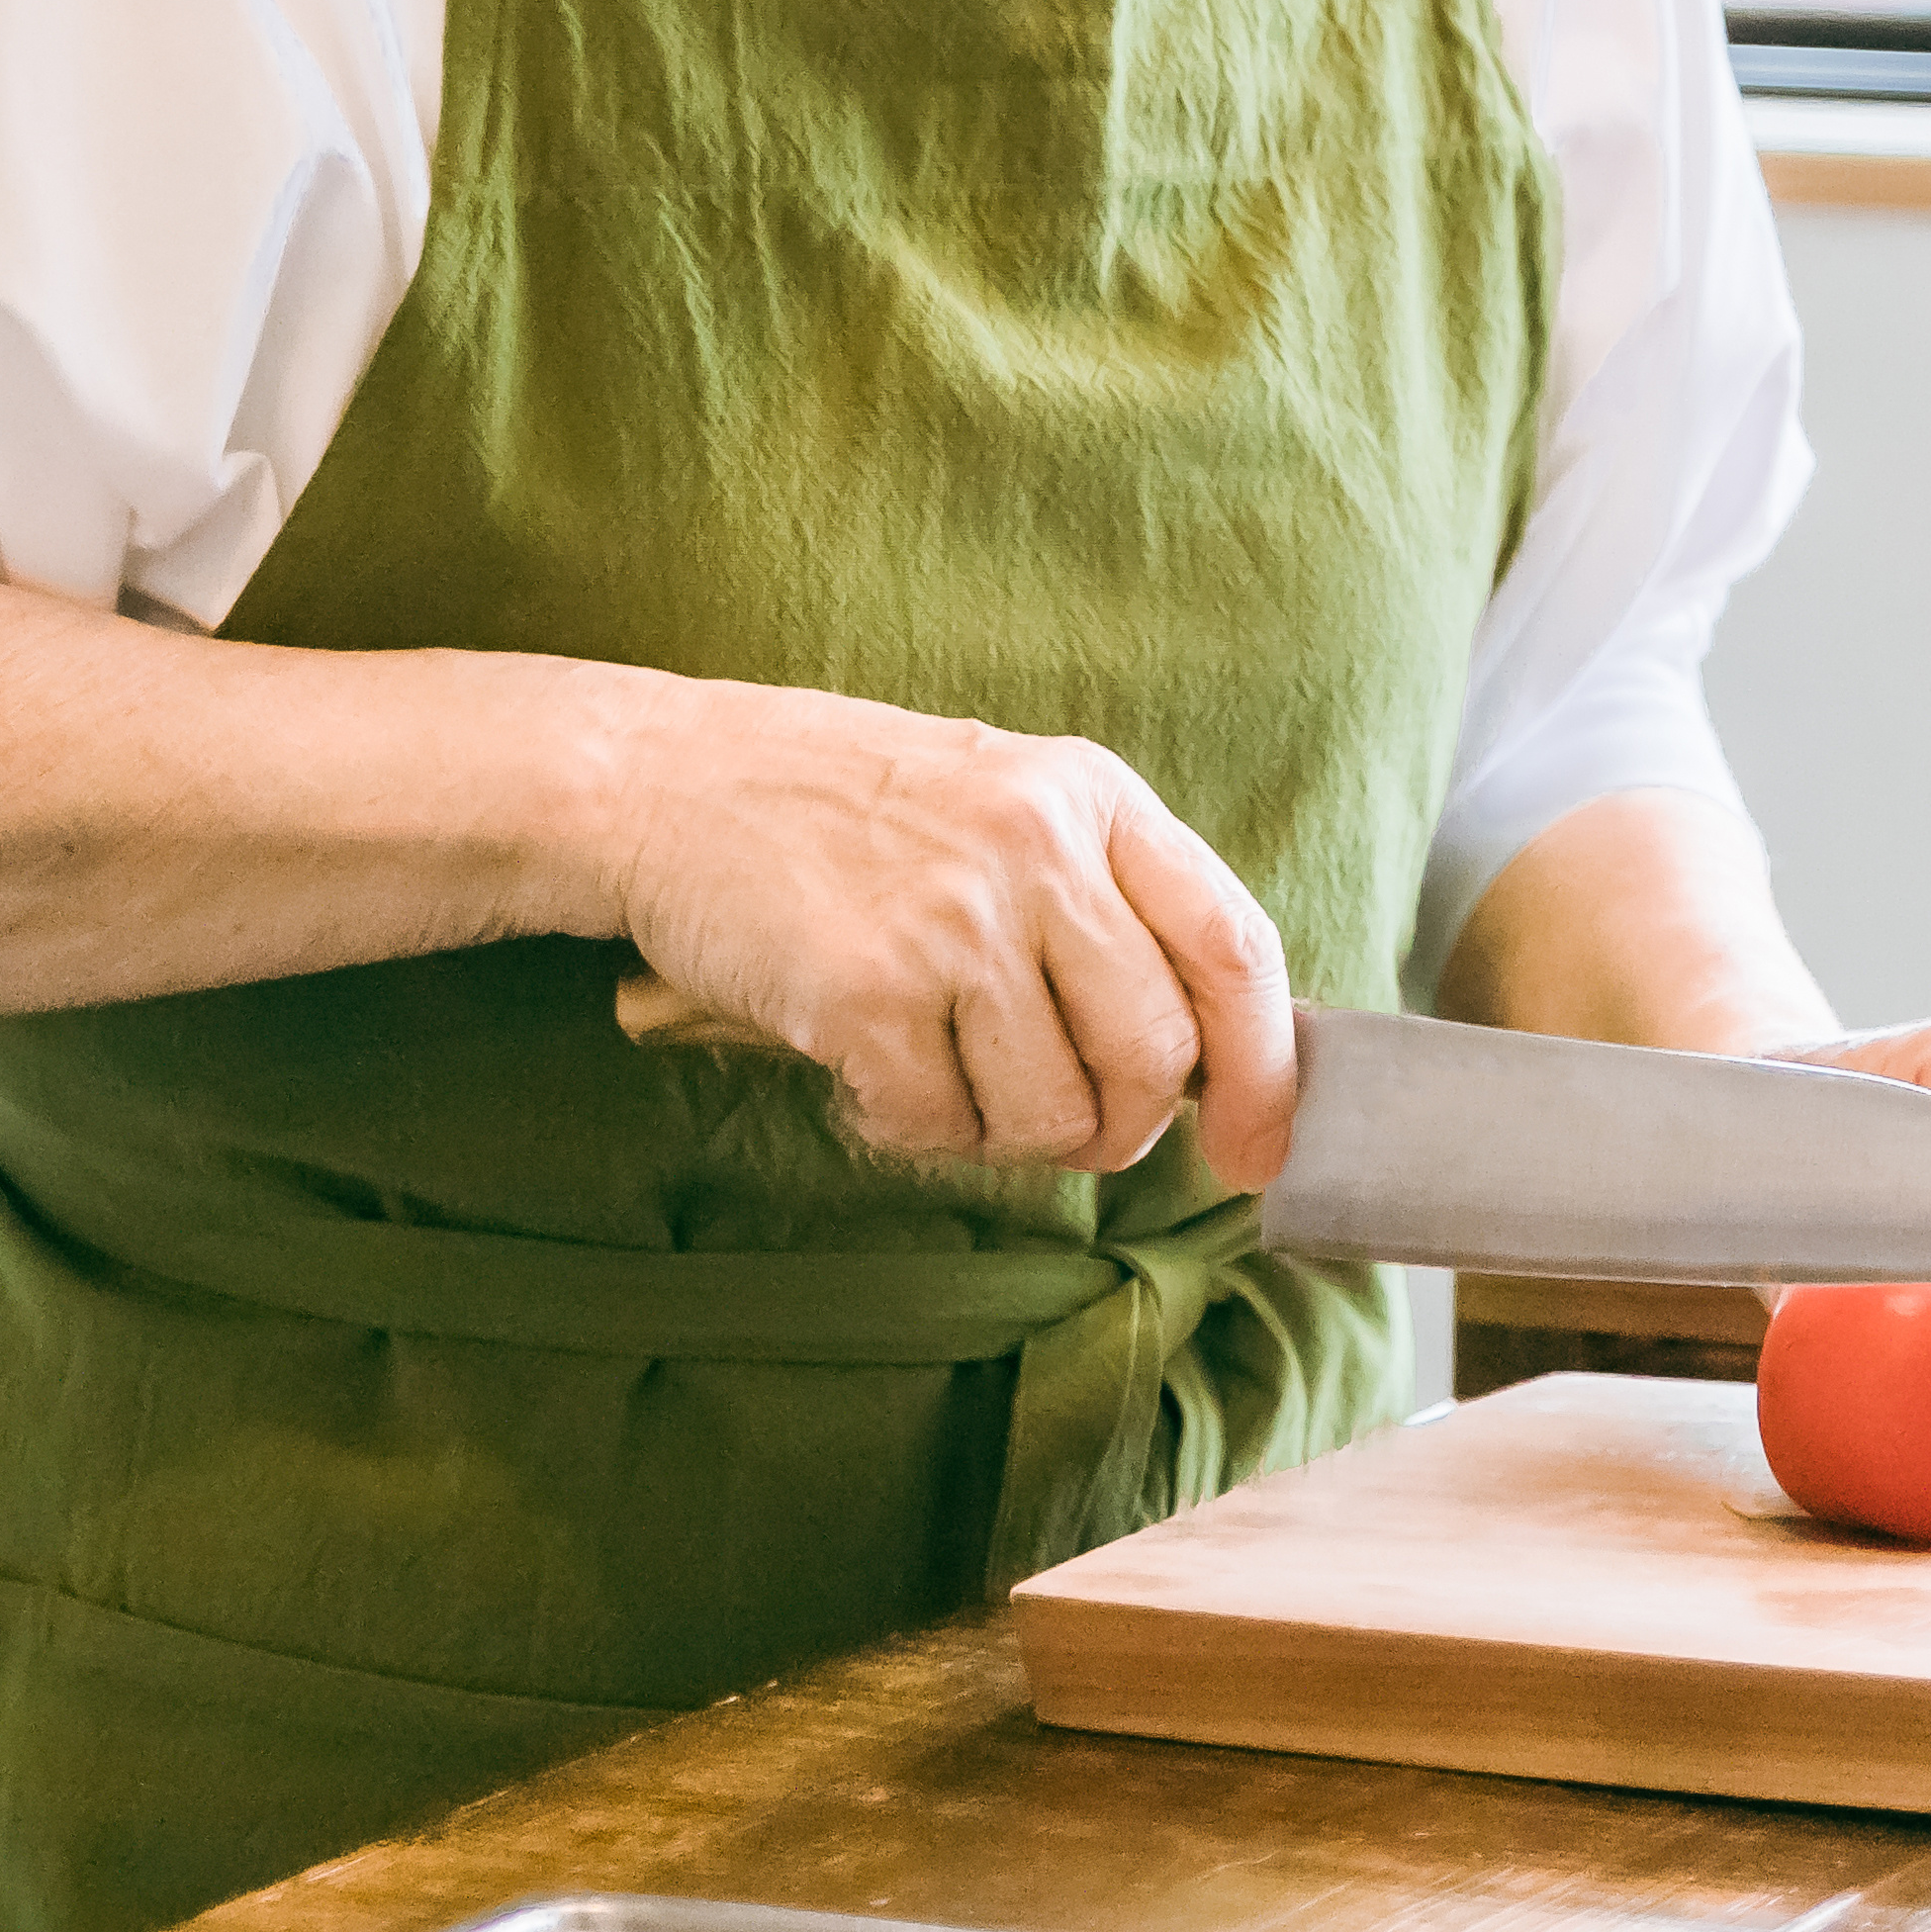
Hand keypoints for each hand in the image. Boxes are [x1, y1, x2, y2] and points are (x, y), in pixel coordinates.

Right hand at [586, 671, 1298, 1180]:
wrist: (664, 781)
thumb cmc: (842, 808)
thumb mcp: (1004, 801)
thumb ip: (1105, 900)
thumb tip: (1210, 1061)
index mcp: (1092, 795)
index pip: (1233, 945)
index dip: (1266, 1070)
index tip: (1259, 1150)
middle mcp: (1039, 849)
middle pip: (1156, 1054)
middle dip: (1120, 1126)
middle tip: (1061, 1127)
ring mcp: (954, 920)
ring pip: (1051, 1112)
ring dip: (1003, 1136)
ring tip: (942, 1081)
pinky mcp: (866, 991)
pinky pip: (938, 1126)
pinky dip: (908, 1130)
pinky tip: (867, 1075)